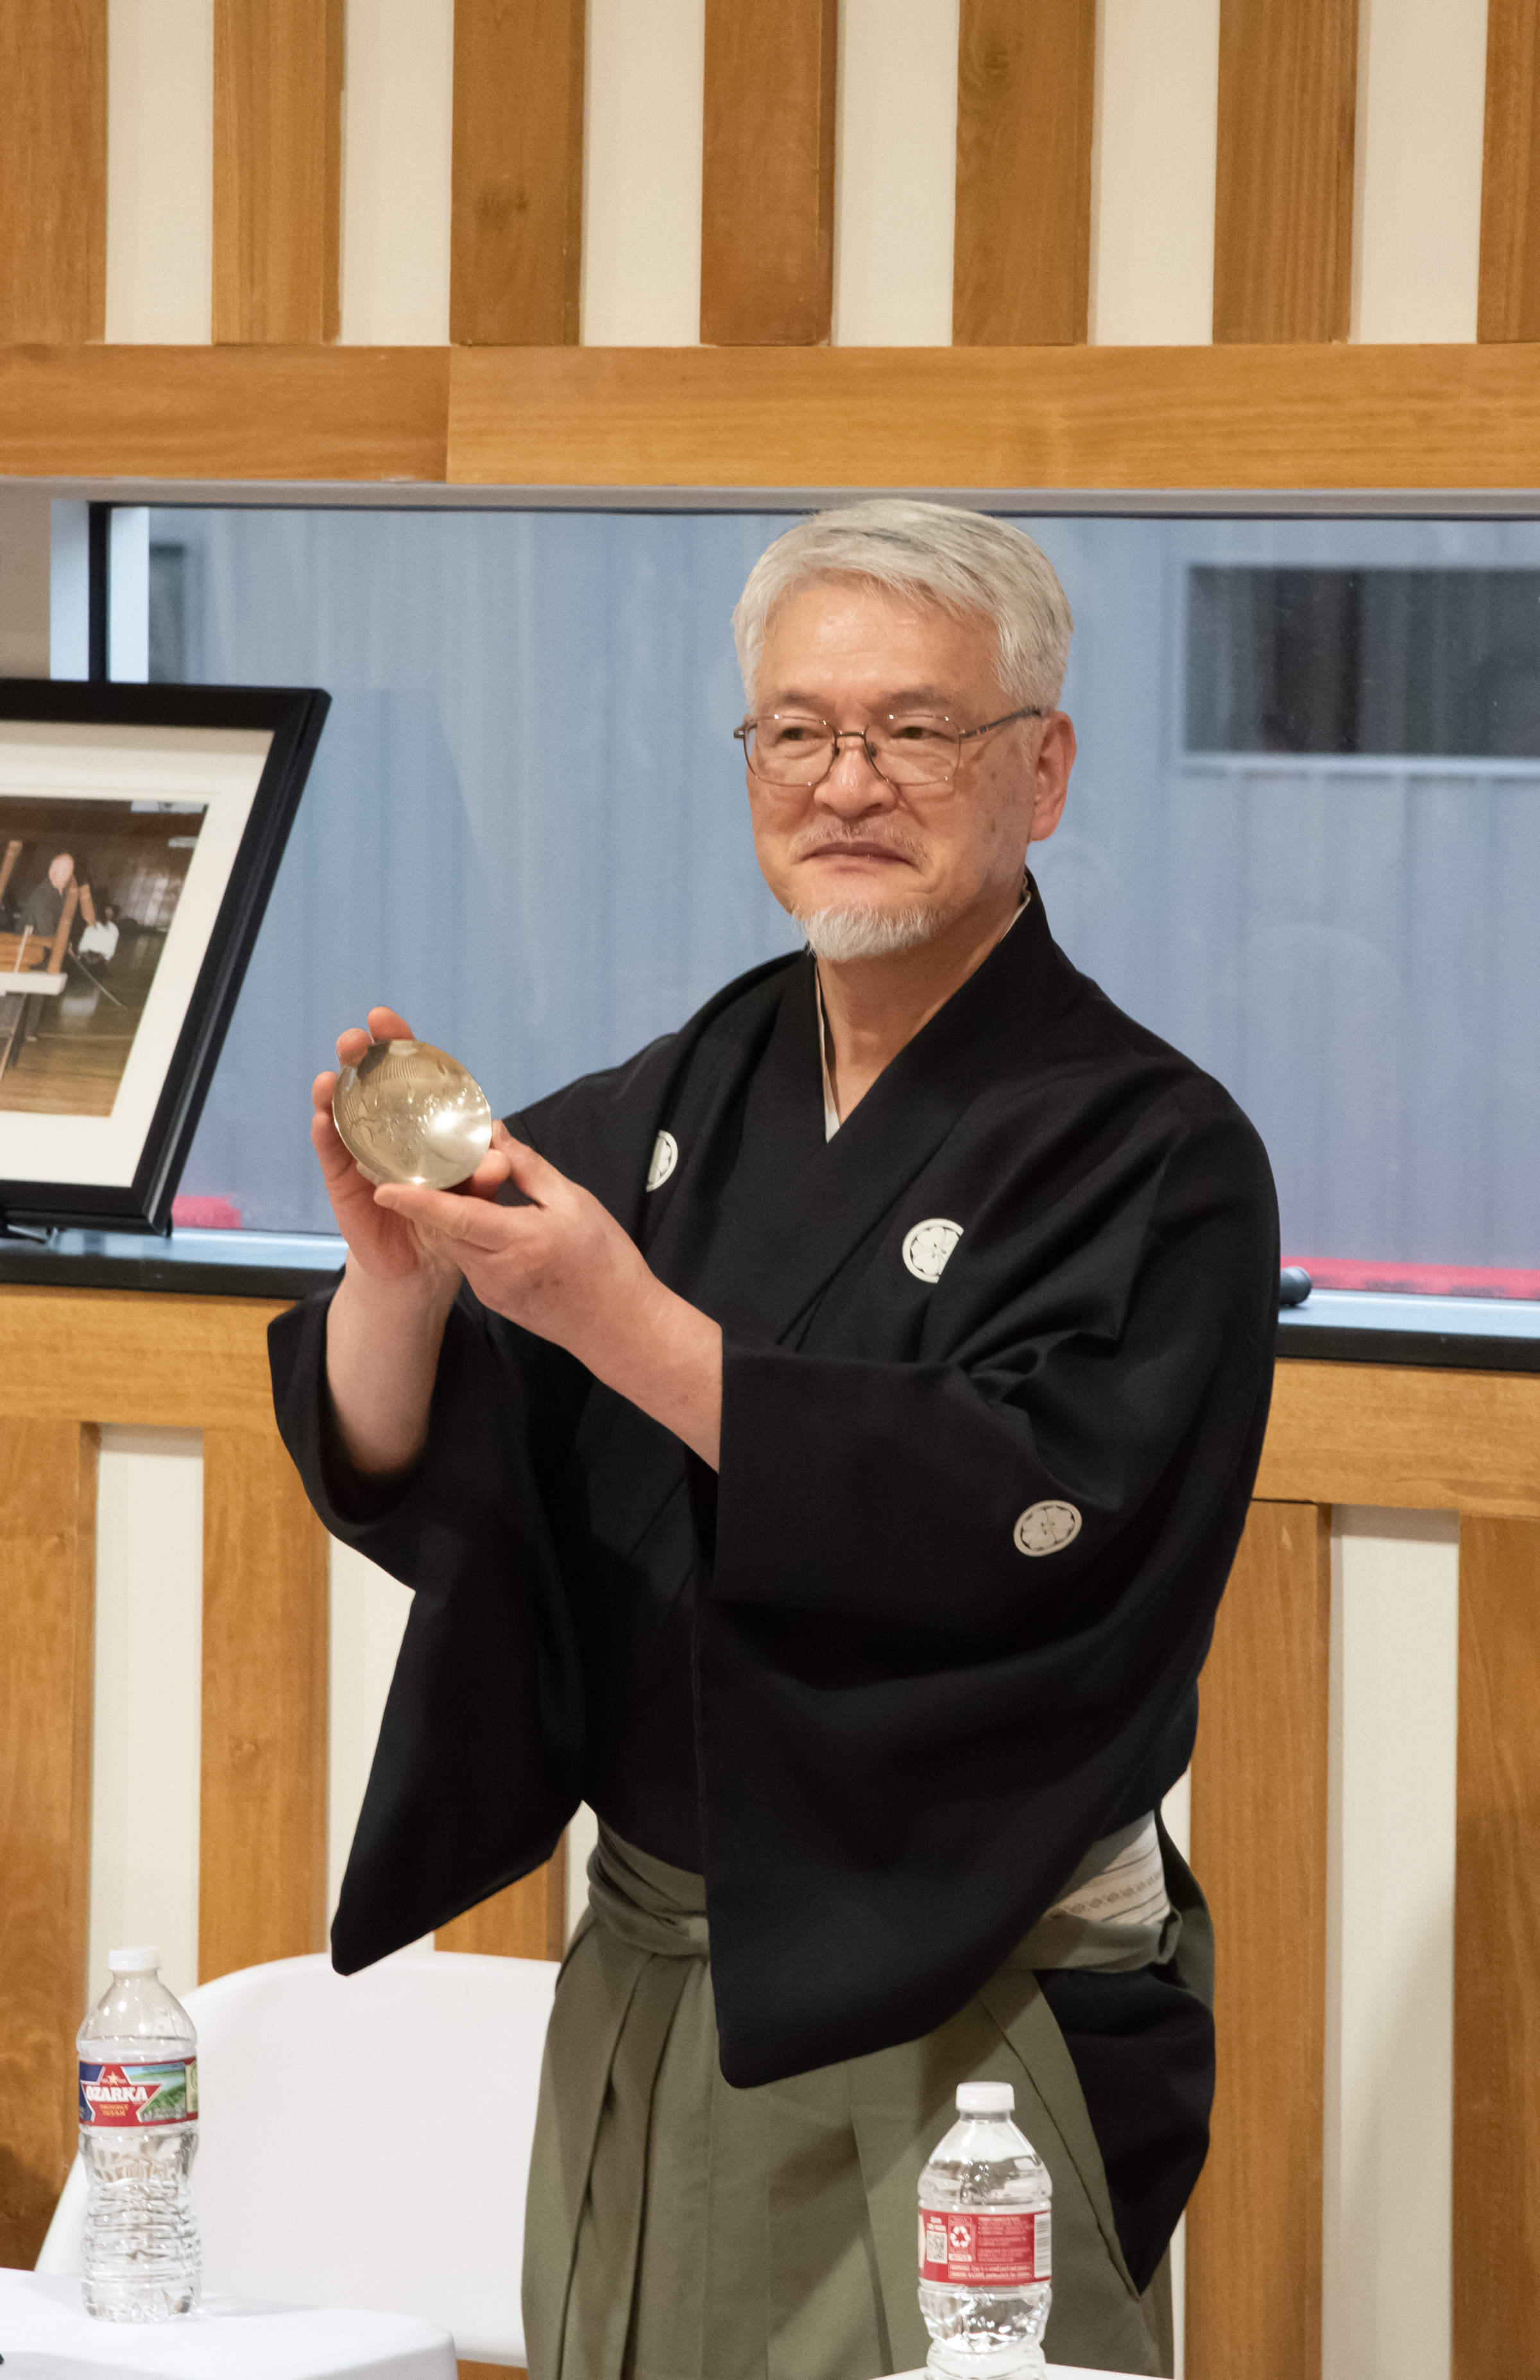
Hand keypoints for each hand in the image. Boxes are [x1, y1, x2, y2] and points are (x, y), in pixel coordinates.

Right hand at [312, 1005, 494, 1297]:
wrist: (422, 1265)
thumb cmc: (448, 1218)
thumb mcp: (472, 1196)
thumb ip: (482, 1177)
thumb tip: (499, 1159)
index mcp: (418, 1120)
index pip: (407, 1072)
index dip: (396, 1044)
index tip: (384, 1018)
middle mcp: (385, 1127)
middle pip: (369, 1082)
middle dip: (360, 1056)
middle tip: (356, 1038)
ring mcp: (359, 1150)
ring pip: (342, 1111)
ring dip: (335, 1090)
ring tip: (332, 1076)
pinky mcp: (342, 1180)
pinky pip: (331, 1152)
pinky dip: (325, 1133)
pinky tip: (322, 1117)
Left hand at [374, 1129, 723, 1464]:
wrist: (619, 1326)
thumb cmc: (605, 1262)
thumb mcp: (574, 1202)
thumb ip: (528, 1168)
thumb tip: (494, 1136)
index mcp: (518, 1243)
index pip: (454, 1218)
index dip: (416, 1201)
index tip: (382, 1187)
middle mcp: (495, 1272)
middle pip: (444, 1230)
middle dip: (427, 1200)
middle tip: (416, 1164)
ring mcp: (491, 1290)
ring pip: (453, 1245)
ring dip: (447, 1217)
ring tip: (452, 1183)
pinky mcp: (494, 1299)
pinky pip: (468, 1260)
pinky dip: (465, 1236)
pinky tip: (479, 1217)